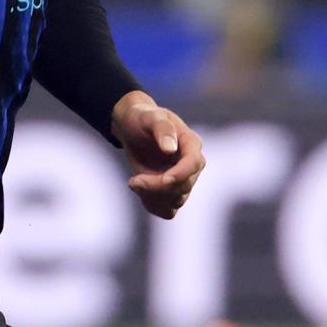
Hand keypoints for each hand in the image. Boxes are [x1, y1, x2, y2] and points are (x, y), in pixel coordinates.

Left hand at [109, 93, 204, 219]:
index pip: (194, 164)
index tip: (164, 179)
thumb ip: (162, 129)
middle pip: (183, 186)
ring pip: (176, 201)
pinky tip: (140, 192)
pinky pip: (168, 210)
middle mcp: (191, 164)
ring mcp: (183, 180)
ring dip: (153, 197)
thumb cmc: (142, 118)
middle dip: (156, 187)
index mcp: (191, 143)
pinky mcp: (171, 192)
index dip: (181, 174)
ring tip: (134, 182)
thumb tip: (171, 149)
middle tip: (132, 181)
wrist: (132, 128)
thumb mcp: (149, 116)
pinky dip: (153, 206)